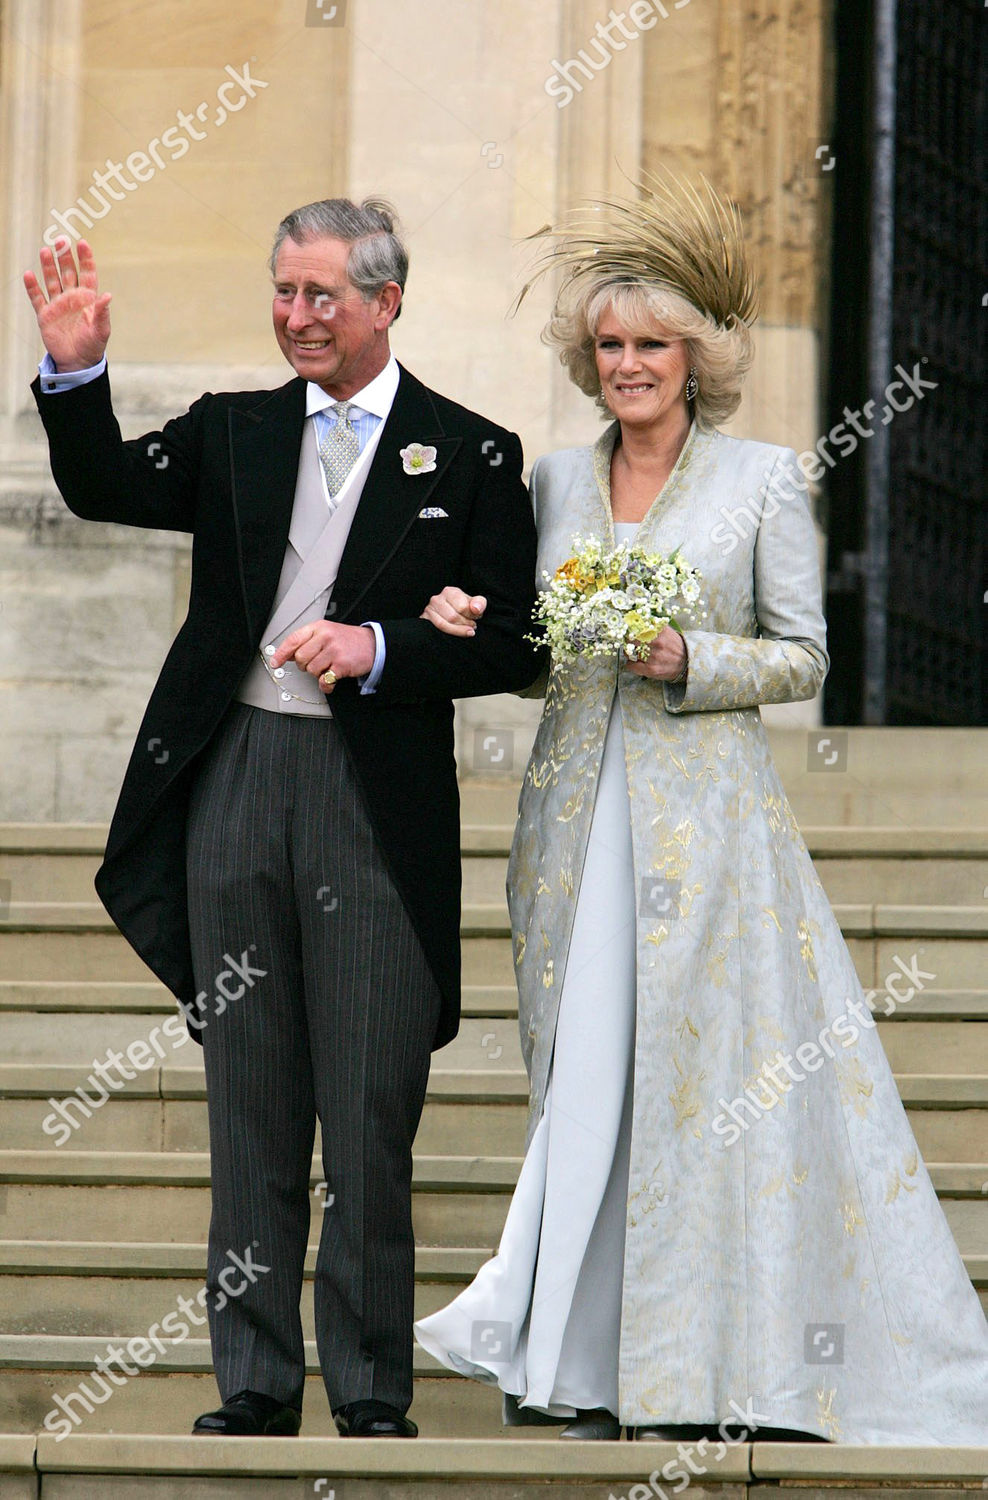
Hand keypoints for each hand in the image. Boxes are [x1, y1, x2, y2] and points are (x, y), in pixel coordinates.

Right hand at [24, 238, 111, 371]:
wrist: (77, 363)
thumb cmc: (93, 346)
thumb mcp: (101, 331)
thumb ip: (103, 313)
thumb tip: (108, 296)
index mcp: (88, 299)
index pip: (87, 274)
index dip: (85, 259)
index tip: (82, 244)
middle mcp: (72, 298)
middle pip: (67, 272)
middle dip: (64, 256)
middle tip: (60, 240)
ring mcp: (58, 305)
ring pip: (52, 280)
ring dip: (48, 266)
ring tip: (45, 251)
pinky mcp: (45, 315)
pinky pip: (37, 298)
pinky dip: (32, 287)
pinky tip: (29, 275)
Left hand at [271, 621, 375, 690]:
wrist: (372, 644)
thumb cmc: (347, 640)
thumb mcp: (326, 633)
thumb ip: (307, 641)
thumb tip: (288, 654)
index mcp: (319, 628)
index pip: (293, 640)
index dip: (281, 653)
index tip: (275, 662)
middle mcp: (325, 637)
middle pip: (301, 657)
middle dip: (305, 665)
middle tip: (314, 664)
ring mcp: (334, 651)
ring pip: (311, 670)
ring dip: (317, 673)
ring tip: (327, 668)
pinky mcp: (341, 665)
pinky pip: (324, 680)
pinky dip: (325, 684)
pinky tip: (330, 679)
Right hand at [420, 586, 486, 636]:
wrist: (452, 613)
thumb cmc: (465, 608)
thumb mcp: (475, 603)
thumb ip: (479, 603)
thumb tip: (475, 609)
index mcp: (449, 592)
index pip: (462, 607)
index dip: (471, 616)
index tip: (476, 618)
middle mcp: (436, 599)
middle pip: (452, 617)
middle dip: (465, 624)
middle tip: (472, 626)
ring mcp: (428, 610)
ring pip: (443, 625)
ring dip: (458, 631)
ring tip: (468, 631)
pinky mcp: (424, 620)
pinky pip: (435, 630)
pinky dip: (449, 634)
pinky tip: (457, 634)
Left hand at [624, 625, 686, 679]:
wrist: (687, 663)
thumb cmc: (675, 646)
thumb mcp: (666, 631)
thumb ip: (653, 625)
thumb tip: (637, 619)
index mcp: (660, 631)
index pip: (636, 626)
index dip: (629, 629)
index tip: (627, 630)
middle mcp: (656, 643)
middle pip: (631, 639)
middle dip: (627, 640)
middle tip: (628, 642)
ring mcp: (653, 657)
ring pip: (629, 653)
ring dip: (629, 653)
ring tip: (634, 653)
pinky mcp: (651, 669)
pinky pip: (631, 666)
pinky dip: (630, 664)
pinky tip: (634, 663)